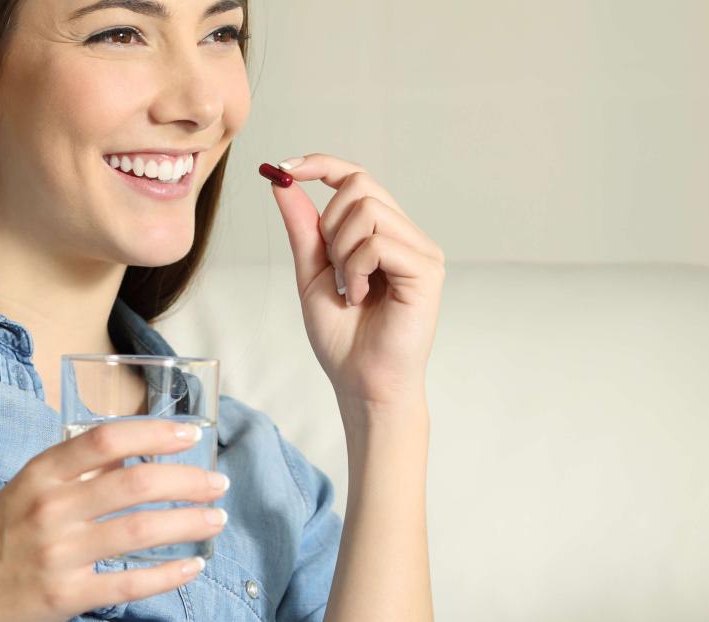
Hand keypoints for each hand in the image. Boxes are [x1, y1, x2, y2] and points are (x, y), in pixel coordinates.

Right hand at [0, 419, 229, 620]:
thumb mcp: (29, 488)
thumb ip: (78, 470)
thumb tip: (138, 452)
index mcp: (41, 474)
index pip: (105, 439)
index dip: (153, 432)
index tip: (188, 435)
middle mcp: (50, 509)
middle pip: (135, 483)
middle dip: (188, 480)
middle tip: (217, 483)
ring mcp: (58, 554)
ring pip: (141, 531)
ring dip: (189, 522)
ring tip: (215, 518)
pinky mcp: (64, 595)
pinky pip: (129, 584)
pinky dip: (169, 574)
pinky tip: (192, 564)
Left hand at [264, 154, 445, 409]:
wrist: (361, 382)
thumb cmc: (342, 337)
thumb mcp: (311, 272)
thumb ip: (303, 228)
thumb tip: (282, 182)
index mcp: (382, 232)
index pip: (356, 177)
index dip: (321, 164)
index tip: (283, 169)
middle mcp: (407, 234)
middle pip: (360, 185)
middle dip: (330, 223)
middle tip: (332, 269)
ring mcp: (421, 250)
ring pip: (368, 209)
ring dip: (342, 250)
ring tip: (348, 288)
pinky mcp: (427, 269)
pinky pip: (379, 242)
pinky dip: (356, 268)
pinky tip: (359, 296)